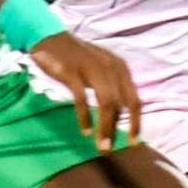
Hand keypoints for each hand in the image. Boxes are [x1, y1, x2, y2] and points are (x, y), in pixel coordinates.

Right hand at [27, 32, 141, 152]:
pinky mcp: (71, 71)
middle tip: (110, 150)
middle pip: (121, 104)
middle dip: (118, 130)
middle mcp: (110, 66)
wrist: (50, 37)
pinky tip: (85, 130)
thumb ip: (111, 92)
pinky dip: (85, 117)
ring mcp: (91, 67)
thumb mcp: (100, 71)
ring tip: (101, 146)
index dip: (136, 123)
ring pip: (106, 103)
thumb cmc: (78, 58)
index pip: (135, 100)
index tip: (133, 143)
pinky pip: (82, 99)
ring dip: (104, 127)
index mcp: (120, 67)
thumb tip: (119, 121)